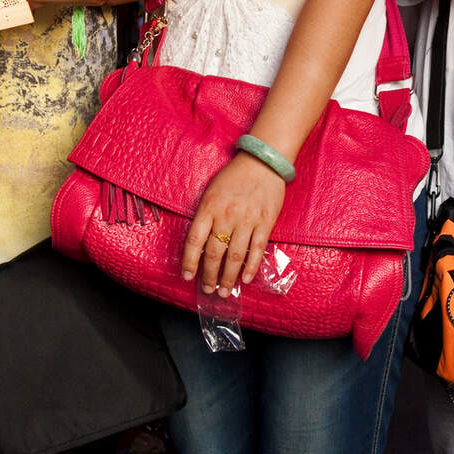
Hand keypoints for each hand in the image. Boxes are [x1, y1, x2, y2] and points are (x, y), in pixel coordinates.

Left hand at [182, 152, 287, 296]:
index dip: (190, 261)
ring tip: (224, 292)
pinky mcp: (265, 222)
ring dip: (228, 277)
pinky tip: (245, 279)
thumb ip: (206, 215)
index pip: (195, 240)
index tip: (188, 276)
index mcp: (209, 208)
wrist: (263, 162)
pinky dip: (250, 267)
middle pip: (214, 253)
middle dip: (209, 275)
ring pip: (234, 256)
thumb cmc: (234, 176)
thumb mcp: (211, 192)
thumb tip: (200, 243)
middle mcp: (226, 216)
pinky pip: (256, 249)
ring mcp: (247, 220)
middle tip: (208, 290)